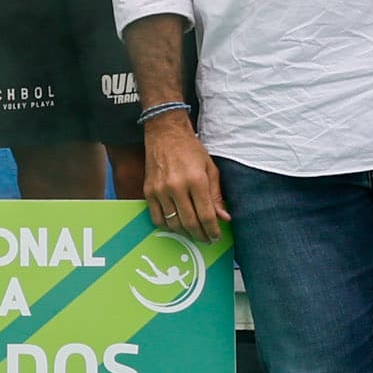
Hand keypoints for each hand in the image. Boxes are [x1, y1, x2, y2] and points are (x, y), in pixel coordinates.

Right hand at [140, 112, 230, 244]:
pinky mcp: (148, 191)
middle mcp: (177, 187)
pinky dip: (167, 226)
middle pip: (190, 223)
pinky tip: (176, 225)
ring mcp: (160, 190)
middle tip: (207, 239)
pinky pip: (157, 217)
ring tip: (193, 233)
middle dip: (201, 235)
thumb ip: (216, 195)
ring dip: (185, 233)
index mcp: (196, 180)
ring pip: (173, 223)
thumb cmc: (190, 149)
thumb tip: (223, 217)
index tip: (216, 236)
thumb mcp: (210, 168)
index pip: (206, 215)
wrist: (165, 133)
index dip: (212, 230)